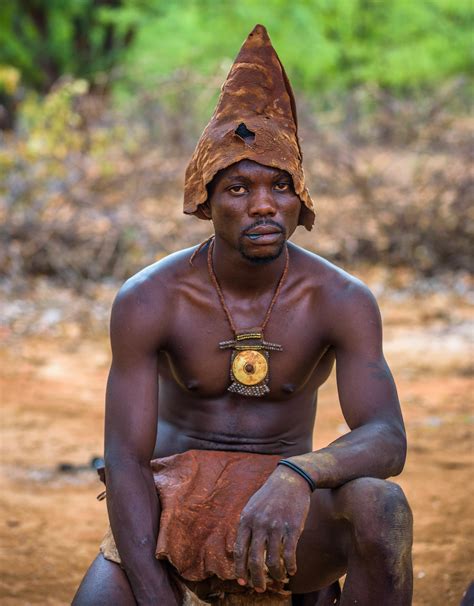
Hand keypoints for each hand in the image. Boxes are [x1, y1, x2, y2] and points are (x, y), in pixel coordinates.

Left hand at [233, 465, 310, 591]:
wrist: (291, 479)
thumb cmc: (270, 495)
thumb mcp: (252, 506)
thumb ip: (246, 526)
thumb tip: (240, 550)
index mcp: (246, 519)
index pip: (240, 550)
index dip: (240, 569)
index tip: (242, 581)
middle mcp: (259, 524)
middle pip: (254, 560)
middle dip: (256, 579)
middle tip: (259, 589)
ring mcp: (276, 526)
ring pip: (272, 561)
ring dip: (275, 575)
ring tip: (279, 579)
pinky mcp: (292, 528)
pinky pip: (289, 554)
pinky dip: (290, 567)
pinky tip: (291, 571)